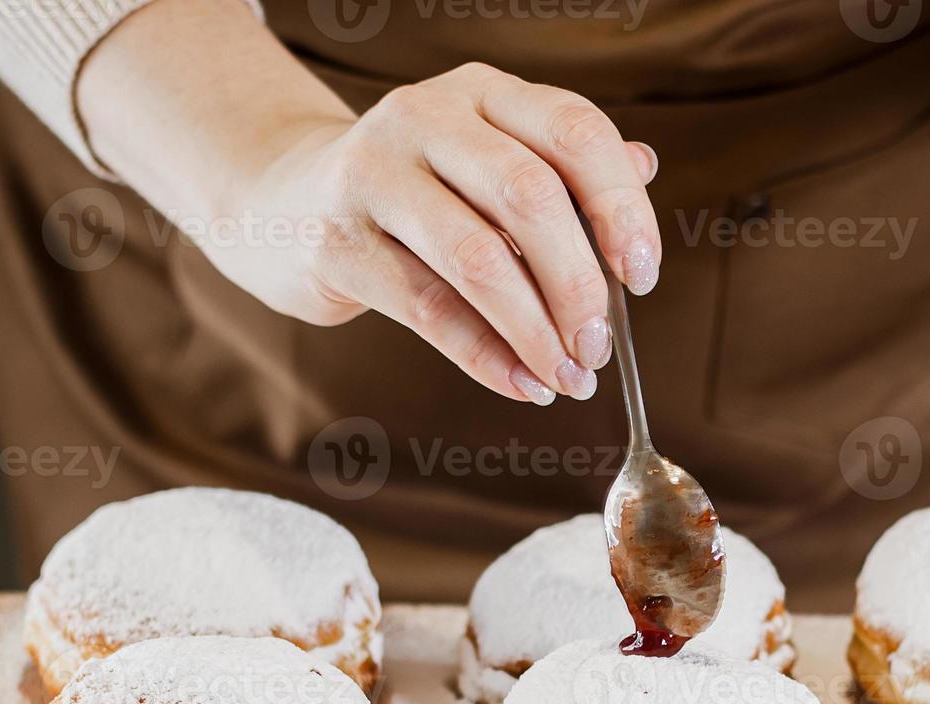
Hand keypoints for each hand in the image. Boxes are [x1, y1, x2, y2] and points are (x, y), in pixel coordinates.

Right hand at [79, 1, 659, 405]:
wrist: (283, 202)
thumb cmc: (415, 193)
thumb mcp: (486, 162)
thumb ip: (562, 167)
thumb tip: (647, 169)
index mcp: (484, 92)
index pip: (576, 132)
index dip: (621, 207)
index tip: (644, 276)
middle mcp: (427, 117)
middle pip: (530, 197)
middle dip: (579, 285)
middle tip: (599, 346)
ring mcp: (374, 174)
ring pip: (478, 258)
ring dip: (536, 331)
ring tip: (568, 377)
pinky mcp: (338, 241)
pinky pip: (429, 309)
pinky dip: (487, 357)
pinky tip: (522, 385)